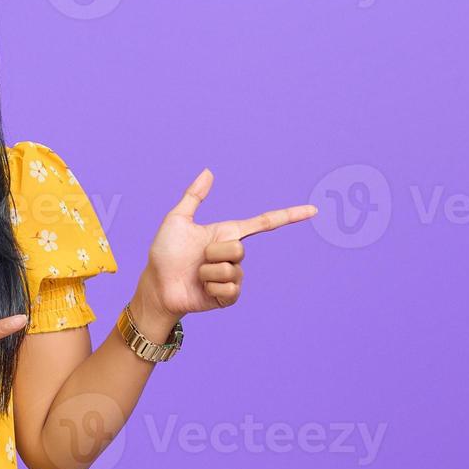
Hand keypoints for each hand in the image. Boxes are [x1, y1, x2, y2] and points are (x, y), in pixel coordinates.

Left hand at [138, 167, 317, 317]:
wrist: (156, 286)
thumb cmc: (164, 253)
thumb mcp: (177, 220)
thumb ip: (194, 196)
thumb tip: (208, 172)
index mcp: (227, 234)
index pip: (264, 223)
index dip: (289, 216)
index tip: (312, 210)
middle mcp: (233, 254)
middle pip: (239, 249)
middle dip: (213, 252)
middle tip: (196, 258)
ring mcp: (232, 276)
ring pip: (232, 270)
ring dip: (208, 272)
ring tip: (196, 274)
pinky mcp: (228, 296)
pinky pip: (230, 288)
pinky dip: (212, 287)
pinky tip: (202, 288)